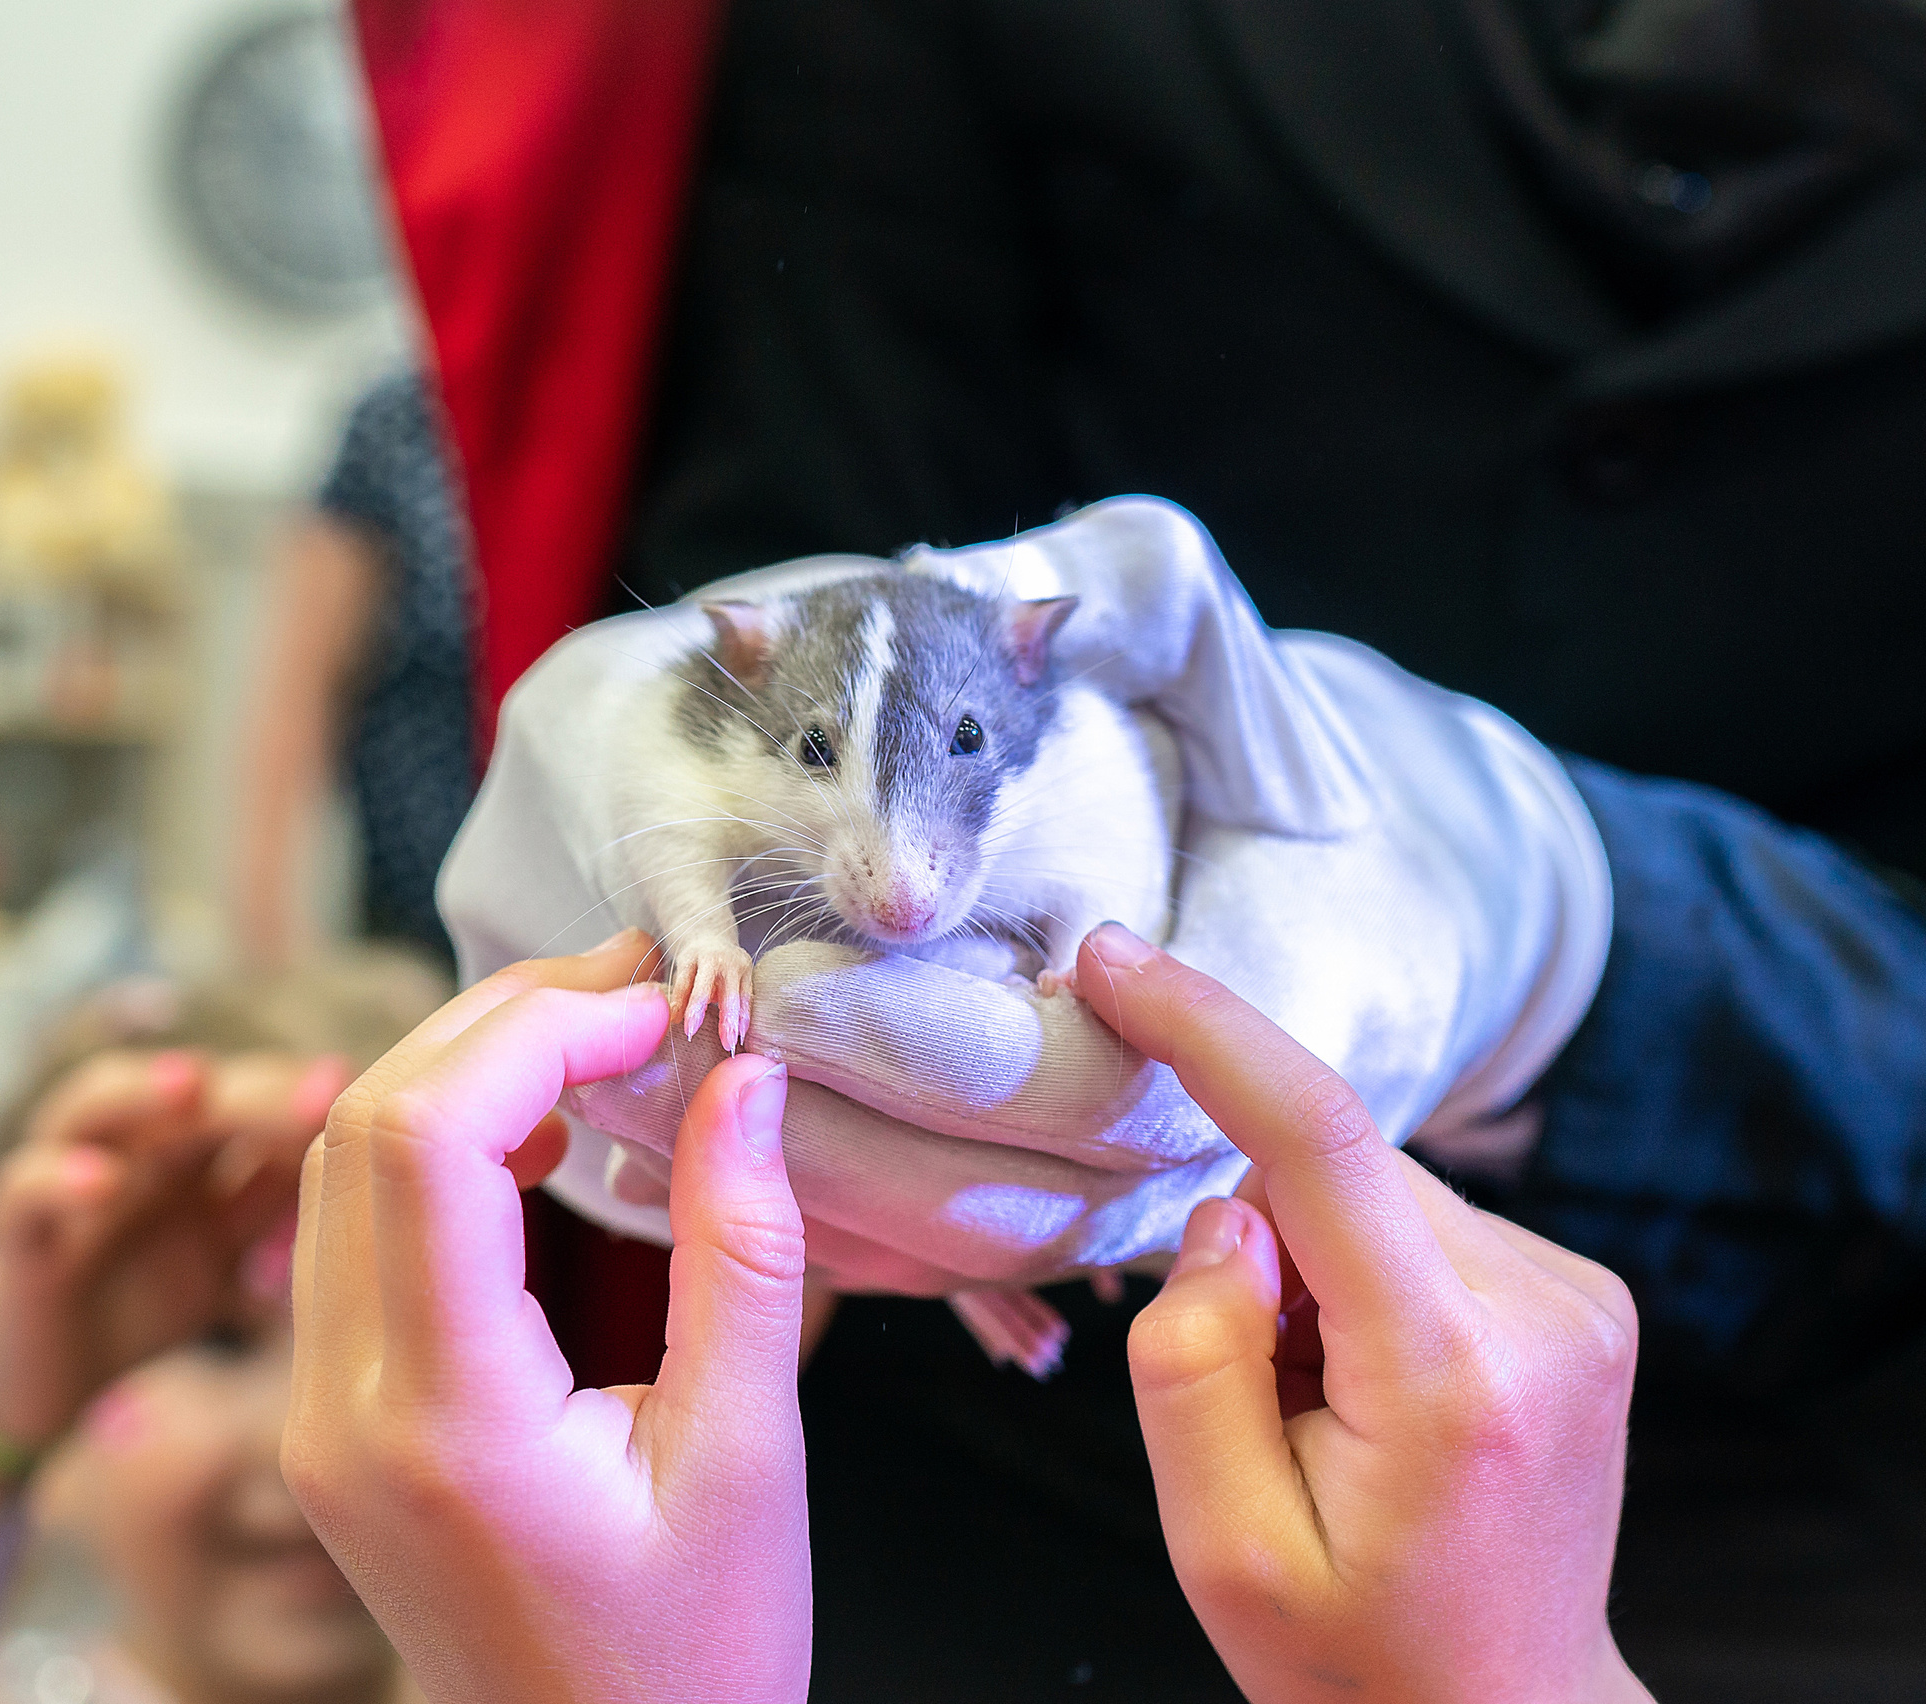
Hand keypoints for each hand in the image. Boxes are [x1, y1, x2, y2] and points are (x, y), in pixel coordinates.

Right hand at [0, 1048, 341, 1449]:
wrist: (41, 1387)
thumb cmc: (141, 1306)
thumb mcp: (223, 1260)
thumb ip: (274, 1213)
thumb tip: (372, 1177)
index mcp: (197, 1156)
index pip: (255, 1104)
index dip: (308, 1099)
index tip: (378, 1102)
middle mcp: (136, 1153)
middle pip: (193, 1097)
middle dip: (257, 1089)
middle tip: (320, 1090)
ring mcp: (71, 1186)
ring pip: (94, 1110)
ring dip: (140, 1091)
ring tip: (192, 1085)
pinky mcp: (14, 1238)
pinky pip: (22, 1193)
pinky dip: (55, 1180)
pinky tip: (101, 1183)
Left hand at [281, 930, 811, 1703]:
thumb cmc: (691, 1654)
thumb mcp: (747, 1454)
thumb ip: (740, 1251)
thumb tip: (747, 1078)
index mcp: (444, 1419)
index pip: (431, 1139)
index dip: (541, 1026)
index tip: (663, 1004)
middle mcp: (342, 1409)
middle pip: (364, 1124)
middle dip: (501, 1018)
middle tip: (639, 990)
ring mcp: (317, 1416)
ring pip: (342, 1164)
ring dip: (462, 1068)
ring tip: (603, 1038)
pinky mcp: (331, 1421)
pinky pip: (350, 1229)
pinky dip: (436, 1143)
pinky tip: (539, 1134)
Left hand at [449, 497, 1610, 1291]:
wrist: (1309, 898)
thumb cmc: (1244, 752)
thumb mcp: (1212, 644)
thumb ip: (1147, 612)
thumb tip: (1033, 602)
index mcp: (1256, 1022)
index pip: (1065, 1077)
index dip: (914, 1044)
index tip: (780, 981)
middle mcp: (1180, 1147)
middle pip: (977, 1193)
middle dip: (800, 1122)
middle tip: (651, 1049)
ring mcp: (1107, 1206)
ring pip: (926, 1245)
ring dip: (762, 1179)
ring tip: (616, 1097)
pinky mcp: (1031, 1224)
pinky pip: (903, 1263)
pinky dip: (782, 1215)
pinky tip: (655, 1158)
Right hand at [1078, 923, 1651, 1703]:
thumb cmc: (1354, 1658)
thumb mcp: (1221, 1545)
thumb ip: (1194, 1357)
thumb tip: (1229, 1211)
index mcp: (1450, 1372)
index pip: (1322, 1138)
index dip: (1206, 1029)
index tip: (1112, 957)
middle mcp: (1542, 1309)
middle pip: (1337, 1171)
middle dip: (1264, 1244)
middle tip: (1268, 1400)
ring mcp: (1578, 1297)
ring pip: (1379, 1192)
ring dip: (1320, 1268)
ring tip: (1334, 1417)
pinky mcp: (1582, 1295)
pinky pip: (1424, 1225)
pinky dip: (1372, 1281)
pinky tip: (1383, 1397)